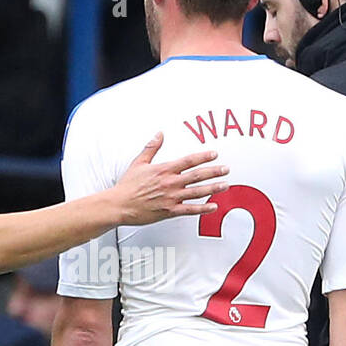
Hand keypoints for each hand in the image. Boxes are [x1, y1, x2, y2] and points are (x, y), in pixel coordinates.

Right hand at [112, 133, 228, 224]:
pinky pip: (190, 210)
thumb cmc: (128, 185)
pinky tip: (213, 206)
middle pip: (197, 175)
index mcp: (164, 170)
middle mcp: (170, 183)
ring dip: (213, 188)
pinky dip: (203, 208)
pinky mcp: (170, 211)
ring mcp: (171, 197)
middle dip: (214, 172)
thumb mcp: (139, 162)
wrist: (119, 205)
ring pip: (197, 192)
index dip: (203, 157)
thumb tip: (159, 134)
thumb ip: (151, 147)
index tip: (214, 154)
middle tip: (226, 169)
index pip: (188, 161)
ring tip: (225, 184)